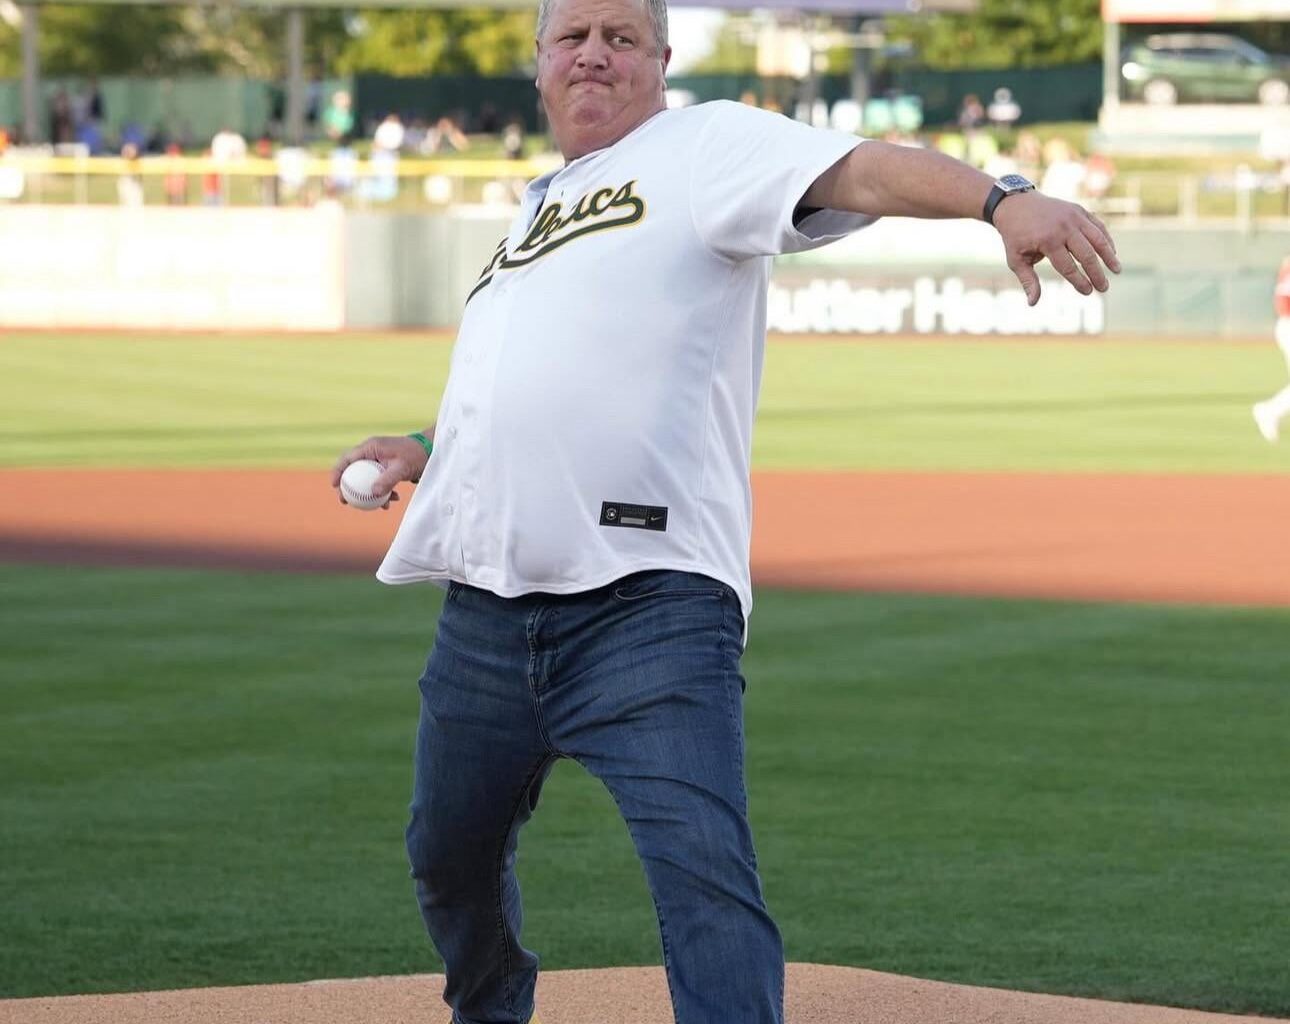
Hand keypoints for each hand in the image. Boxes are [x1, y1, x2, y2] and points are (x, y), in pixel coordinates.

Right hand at [330, 435, 427, 509]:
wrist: (432, 451)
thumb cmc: (416, 455)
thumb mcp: (402, 468)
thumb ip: (387, 480)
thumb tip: (373, 493)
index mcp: (371, 447)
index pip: (347, 458)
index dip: (338, 471)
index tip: (334, 486)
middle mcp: (372, 452)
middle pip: (353, 470)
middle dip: (349, 487)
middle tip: (346, 501)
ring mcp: (379, 460)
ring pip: (366, 478)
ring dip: (369, 493)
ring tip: (377, 506)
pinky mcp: (387, 468)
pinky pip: (378, 481)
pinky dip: (383, 492)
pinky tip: (393, 500)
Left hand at [993, 192, 1119, 305]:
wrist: (1015, 203)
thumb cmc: (1014, 236)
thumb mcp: (1015, 259)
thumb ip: (1028, 280)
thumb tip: (1033, 303)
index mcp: (1048, 241)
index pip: (1068, 267)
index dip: (1079, 281)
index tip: (1088, 292)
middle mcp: (1064, 228)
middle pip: (1086, 254)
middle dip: (1097, 273)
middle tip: (1104, 288)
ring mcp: (1073, 217)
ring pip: (1097, 238)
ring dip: (1109, 255)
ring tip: (1117, 271)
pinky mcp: (1079, 210)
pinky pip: (1097, 226)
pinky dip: (1106, 239)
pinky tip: (1112, 253)